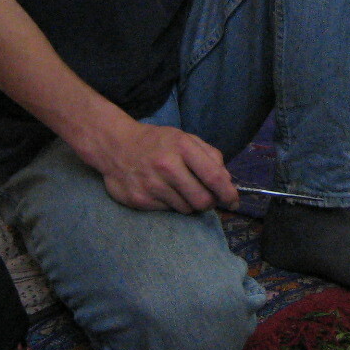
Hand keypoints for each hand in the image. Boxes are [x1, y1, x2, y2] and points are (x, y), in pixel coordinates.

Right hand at [93, 121, 237, 213]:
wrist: (115, 146)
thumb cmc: (156, 142)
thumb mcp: (185, 138)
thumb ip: (210, 155)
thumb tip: (226, 181)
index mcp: (182, 146)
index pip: (214, 176)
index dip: (228, 193)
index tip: (234, 201)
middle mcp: (167, 166)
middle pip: (202, 200)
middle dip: (209, 203)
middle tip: (206, 198)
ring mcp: (152, 184)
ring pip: (186, 209)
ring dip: (190, 204)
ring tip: (180, 190)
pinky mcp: (139, 200)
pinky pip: (168, 211)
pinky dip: (171, 205)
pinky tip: (162, 191)